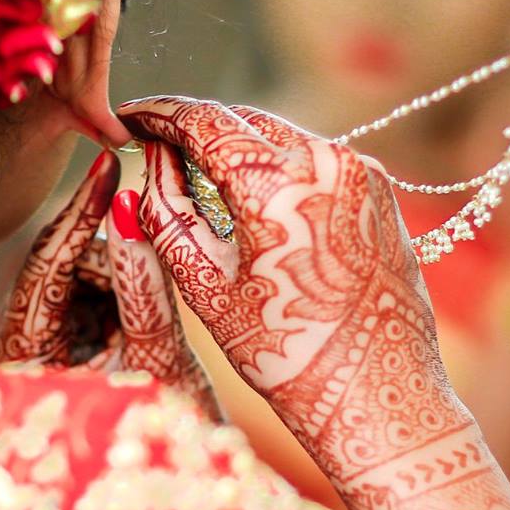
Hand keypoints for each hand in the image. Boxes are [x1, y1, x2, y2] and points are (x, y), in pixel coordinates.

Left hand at [0, 149, 216, 413]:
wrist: (157, 478)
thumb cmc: (158, 429)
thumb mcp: (155, 356)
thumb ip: (143, 287)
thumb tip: (130, 211)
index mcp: (26, 352)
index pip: (48, 261)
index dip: (81, 212)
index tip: (108, 166)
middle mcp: (16, 341)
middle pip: (64, 266)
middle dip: (113, 267)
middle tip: (144, 299)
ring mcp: (32, 339)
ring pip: (79, 277)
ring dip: (120, 288)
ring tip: (138, 344)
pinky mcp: (52, 340)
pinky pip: (87, 297)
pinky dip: (118, 302)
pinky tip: (131, 339)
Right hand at [124, 98, 459, 481]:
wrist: (376, 396)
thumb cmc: (285, 354)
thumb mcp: (206, 286)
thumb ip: (168, 212)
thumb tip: (152, 158)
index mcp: (276, 185)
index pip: (203, 121)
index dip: (159, 113)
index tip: (129, 117)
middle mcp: (326, 162)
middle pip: (243, 120)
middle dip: (196, 126)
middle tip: (155, 140)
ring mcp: (360, 172)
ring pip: (281, 135)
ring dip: (237, 145)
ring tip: (198, 168)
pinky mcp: (381, 189)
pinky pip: (316, 158)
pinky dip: (277, 165)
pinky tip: (251, 192)